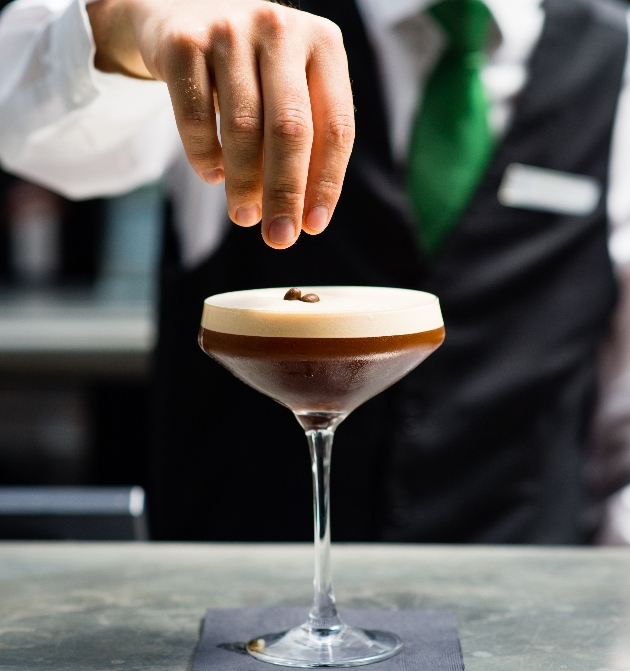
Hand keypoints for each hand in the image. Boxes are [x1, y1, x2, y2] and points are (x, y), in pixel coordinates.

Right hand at [87, 0, 354, 247]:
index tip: (312, 227)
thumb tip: (304, 219)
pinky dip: (204, 156)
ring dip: (243, 184)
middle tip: (278, 238)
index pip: (336, 126)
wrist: (183, 11)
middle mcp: (281, 28)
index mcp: (324, 44)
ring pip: (242, 128)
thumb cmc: (251, 69)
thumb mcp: (289, 90)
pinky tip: (211, 175)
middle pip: (290, 130)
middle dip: (284, 193)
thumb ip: (304, 142)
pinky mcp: (183, 40)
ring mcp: (230, 29)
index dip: (326, 183)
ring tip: (243, 215)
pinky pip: (195, 117)